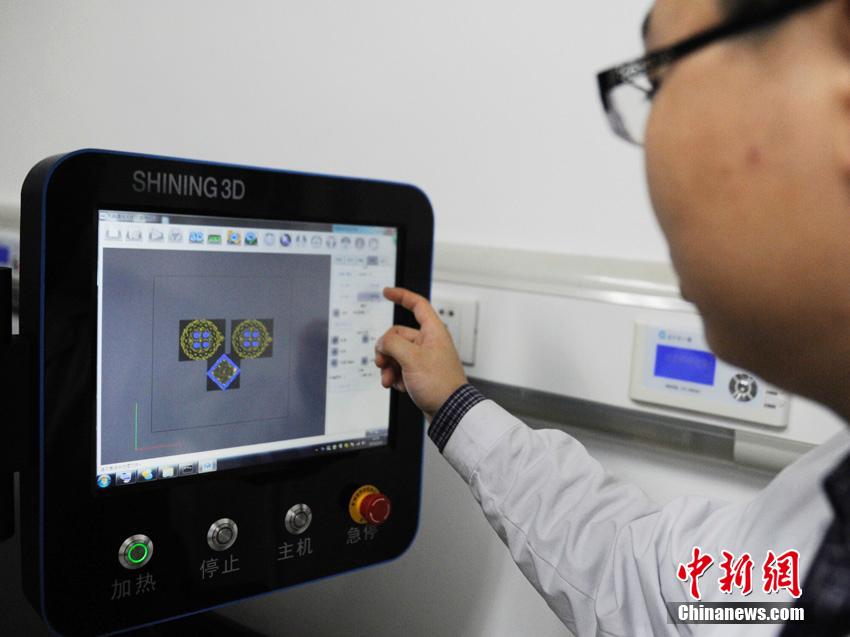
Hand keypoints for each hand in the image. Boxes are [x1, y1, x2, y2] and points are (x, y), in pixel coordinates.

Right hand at [375, 287, 467, 420]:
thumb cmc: (439, 384)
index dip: (401, 295)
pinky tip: (399, 386)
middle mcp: (429, 342)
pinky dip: (396, 377)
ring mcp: (424, 358)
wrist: (449, 411)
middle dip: (386, 350)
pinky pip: (401, 368)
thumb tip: (381, 342)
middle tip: (382, 363)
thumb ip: (392, 344)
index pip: (417, 304)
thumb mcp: (411, 359)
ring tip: (389, 380)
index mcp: (433, 331)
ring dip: (389, 366)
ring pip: (397, 353)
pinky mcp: (420, 373)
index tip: (387, 292)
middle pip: (398, 335)